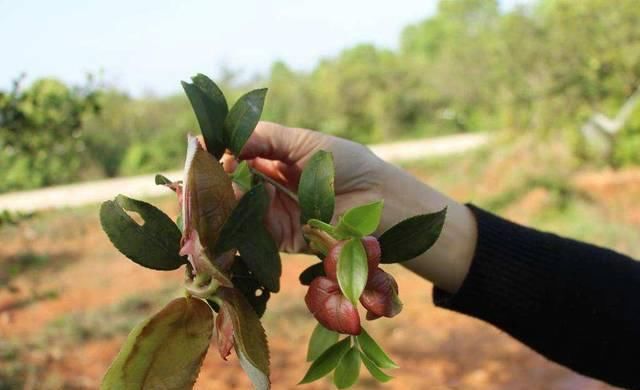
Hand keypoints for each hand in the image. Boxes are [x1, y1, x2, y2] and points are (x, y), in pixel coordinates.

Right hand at [223, 121, 477, 292]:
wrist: (383, 202)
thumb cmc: (349, 164)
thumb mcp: (305, 142)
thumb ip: (266, 137)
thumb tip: (224, 137)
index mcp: (275, 157)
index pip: (236, 154)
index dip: (216, 153)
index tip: (199, 148)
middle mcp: (271, 186)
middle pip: (231, 183)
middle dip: (214, 180)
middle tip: (198, 176)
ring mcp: (275, 213)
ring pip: (238, 208)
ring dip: (222, 203)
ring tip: (210, 194)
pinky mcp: (284, 239)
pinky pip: (254, 234)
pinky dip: (238, 226)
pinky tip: (226, 216)